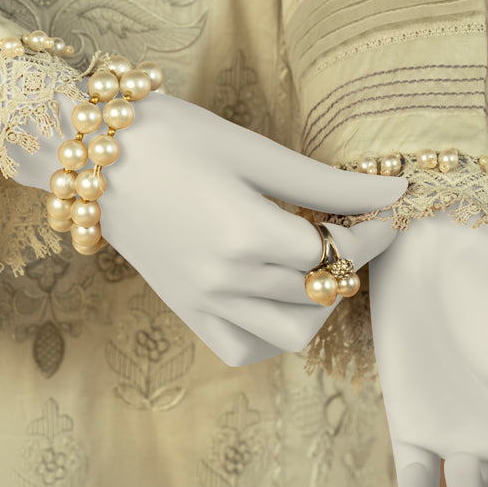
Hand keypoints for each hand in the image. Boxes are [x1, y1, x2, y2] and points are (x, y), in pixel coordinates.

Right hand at [9, 85, 407, 366]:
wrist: (94, 155)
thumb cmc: (172, 138)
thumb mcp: (253, 151)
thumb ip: (325, 182)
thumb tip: (394, 191)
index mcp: (246, 233)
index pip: (335, 250)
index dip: (368, 230)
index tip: (382, 207)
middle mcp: (226, 279)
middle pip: (320, 290)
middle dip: (352, 258)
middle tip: (354, 225)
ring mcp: (203, 302)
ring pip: (291, 334)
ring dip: (319, 303)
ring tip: (316, 262)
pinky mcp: (186, 310)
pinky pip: (244, 348)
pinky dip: (274, 333)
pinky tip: (278, 294)